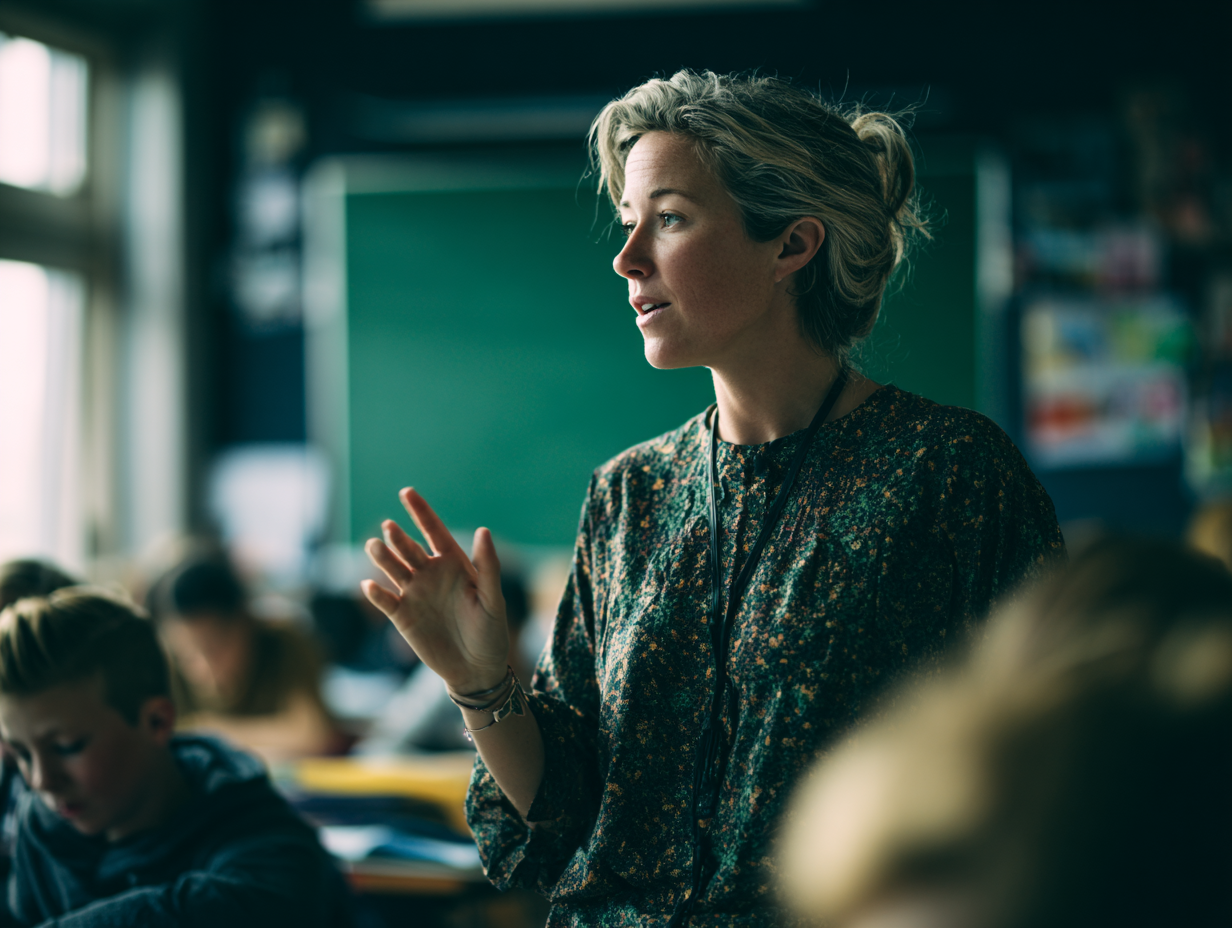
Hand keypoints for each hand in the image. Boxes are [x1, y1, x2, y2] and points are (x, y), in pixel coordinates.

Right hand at [362, 488, 509, 693]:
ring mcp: (414, 594)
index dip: (420, 511)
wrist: (477, 669)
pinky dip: (376, 593)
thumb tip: (483, 530)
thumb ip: (488, 566)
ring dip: (383, 558)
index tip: (406, 491)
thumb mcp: (492, 598)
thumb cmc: (490, 631)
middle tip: (389, 527)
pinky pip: (385, 600)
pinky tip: (370, 585)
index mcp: (453, 563)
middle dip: (398, 537)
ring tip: (375, 546)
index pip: (433, 531)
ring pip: (393, 569)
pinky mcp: (402, 616)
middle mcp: (430, 574)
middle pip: (409, 548)